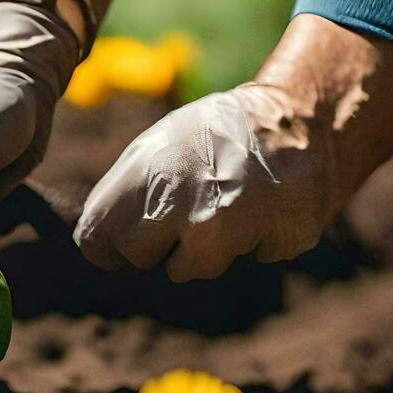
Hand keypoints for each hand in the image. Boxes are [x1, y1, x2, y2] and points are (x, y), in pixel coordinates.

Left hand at [74, 83, 339, 281]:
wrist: (298, 122)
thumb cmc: (219, 135)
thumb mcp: (161, 146)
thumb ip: (127, 191)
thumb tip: (97, 238)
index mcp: (142, 174)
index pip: (94, 237)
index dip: (107, 244)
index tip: (124, 238)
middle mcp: (174, 202)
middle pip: (135, 256)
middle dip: (154, 244)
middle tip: (180, 216)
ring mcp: (217, 227)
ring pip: (184, 269)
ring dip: (200, 250)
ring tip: (223, 207)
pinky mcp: (257, 244)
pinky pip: (235, 264)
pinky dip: (243, 247)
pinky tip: (255, 214)